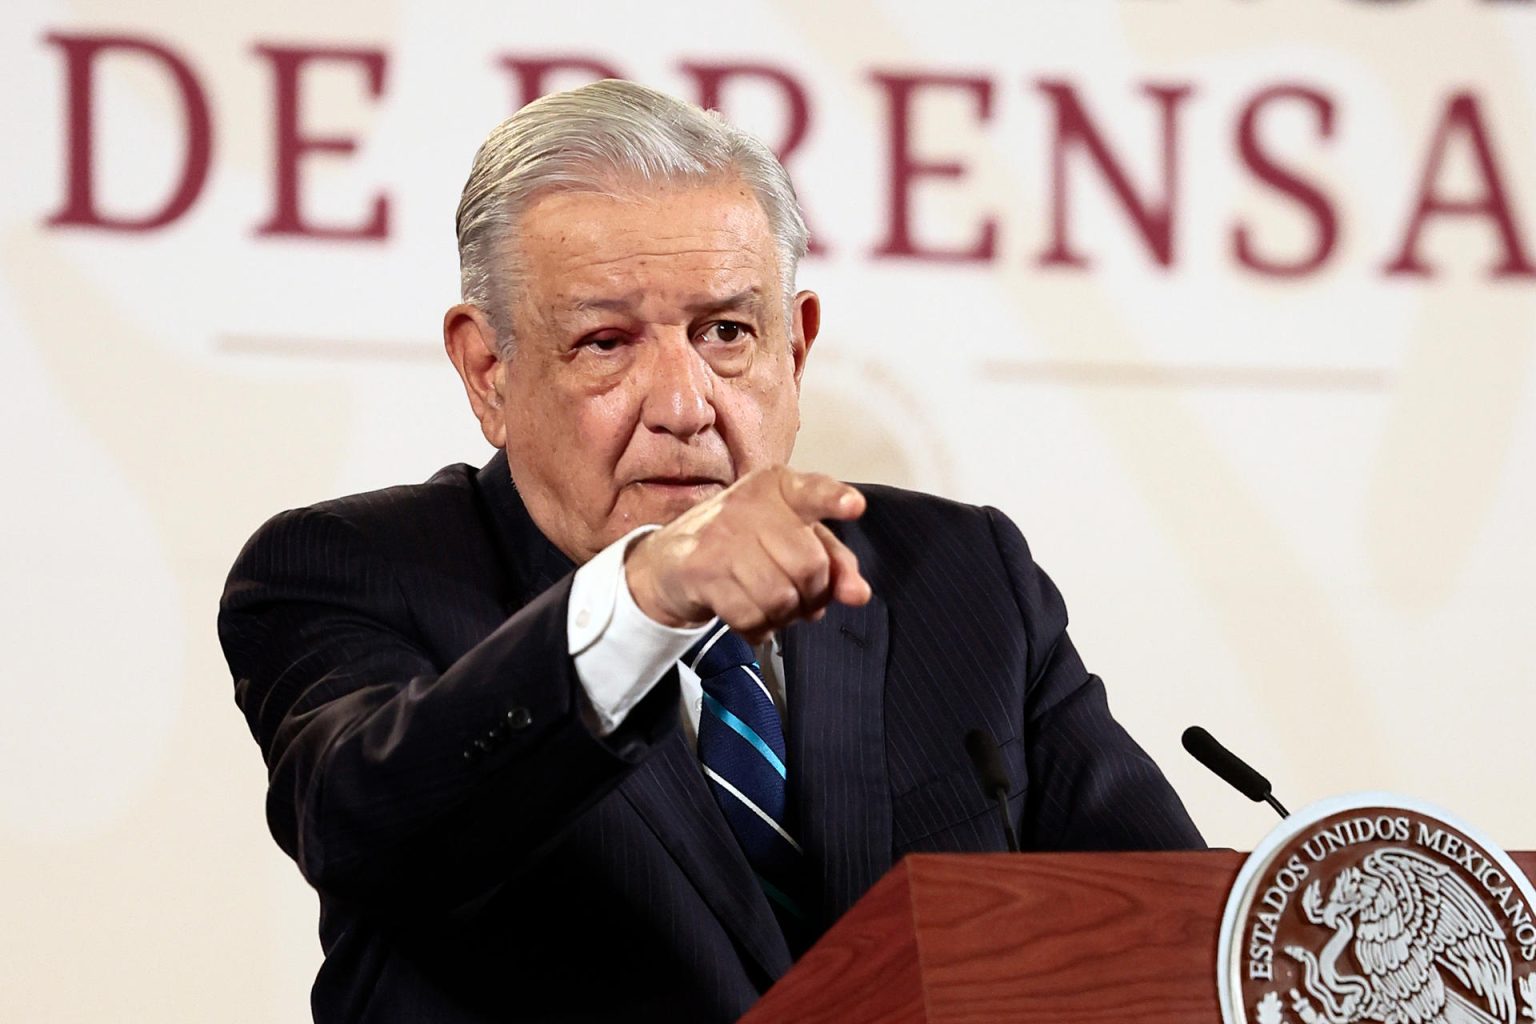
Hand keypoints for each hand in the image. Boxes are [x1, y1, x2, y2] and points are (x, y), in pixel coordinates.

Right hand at [624, 467, 871, 643]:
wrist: (671, 561)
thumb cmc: (742, 545)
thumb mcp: (791, 539)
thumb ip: (834, 560)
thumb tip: (858, 594)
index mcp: (778, 486)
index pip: (813, 490)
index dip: (835, 499)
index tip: (855, 506)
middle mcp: (749, 504)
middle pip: (809, 566)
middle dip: (814, 596)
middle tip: (804, 600)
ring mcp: (721, 535)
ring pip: (780, 597)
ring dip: (785, 617)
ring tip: (776, 609)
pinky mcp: (700, 569)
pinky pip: (750, 615)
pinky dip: (759, 629)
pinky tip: (754, 619)